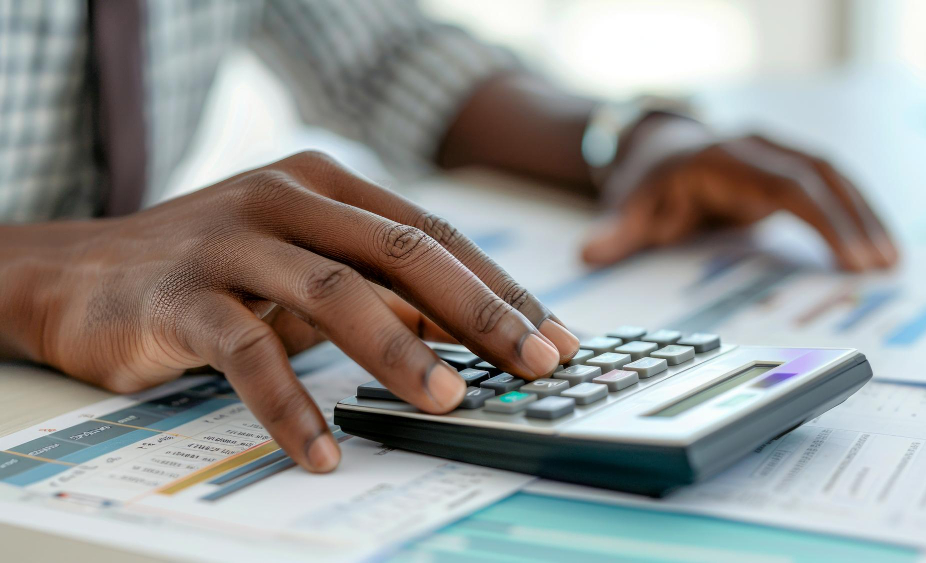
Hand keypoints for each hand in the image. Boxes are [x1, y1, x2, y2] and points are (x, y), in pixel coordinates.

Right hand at [1, 151, 578, 472]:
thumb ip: (376, 288)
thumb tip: (468, 335)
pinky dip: (291, 407)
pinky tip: (323, 453)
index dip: (499, 288)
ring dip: (400, 352)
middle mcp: (286, 198)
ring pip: (335, 292)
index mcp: (328, 185)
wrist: (78, 272)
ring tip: (449, 403)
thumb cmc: (213, 270)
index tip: (552, 337)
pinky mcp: (182, 295)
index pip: (433, 235)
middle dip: (479, 311)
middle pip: (402, 252)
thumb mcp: (303, 265)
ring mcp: (233, 240)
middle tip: (535, 363)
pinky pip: (250, 353)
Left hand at [581, 118, 898, 270]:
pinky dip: (852, 214)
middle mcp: (760, 148)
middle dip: (854, 218)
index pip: (786, 184)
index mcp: (727, 157)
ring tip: (889, 260)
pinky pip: (828, 188)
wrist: (657, 147)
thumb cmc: (648, 179)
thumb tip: (589, 253)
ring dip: (863, 215)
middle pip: (820, 175)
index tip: (849, 254)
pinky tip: (871, 247)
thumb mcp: (631, 203)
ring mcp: (777, 156)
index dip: (822, 218)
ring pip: (833, 177)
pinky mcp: (785, 172)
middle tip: (881, 264)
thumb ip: (617, 230)